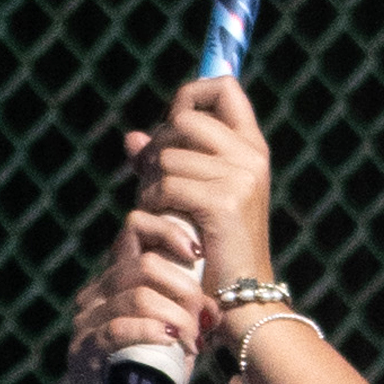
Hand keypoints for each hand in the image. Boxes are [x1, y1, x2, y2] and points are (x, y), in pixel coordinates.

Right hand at [68, 194, 204, 383]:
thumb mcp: (174, 346)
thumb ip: (186, 318)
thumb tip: (214, 298)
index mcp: (114, 287)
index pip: (134, 231)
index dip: (169, 232)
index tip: (199, 256)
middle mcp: (95, 298)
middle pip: (142, 263)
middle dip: (184, 288)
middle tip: (203, 322)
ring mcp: (86, 325)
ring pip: (136, 295)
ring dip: (176, 317)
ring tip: (193, 343)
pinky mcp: (85, 353)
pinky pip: (118, 328)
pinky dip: (151, 330)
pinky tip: (173, 342)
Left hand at [135, 71, 276, 304]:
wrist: (243, 296)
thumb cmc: (217, 246)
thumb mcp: (197, 195)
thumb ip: (167, 162)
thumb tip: (132, 138)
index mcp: (252, 148)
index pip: (225, 88)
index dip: (191, 94)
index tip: (174, 120)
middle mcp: (250, 157)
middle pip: (184, 120)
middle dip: (158, 146)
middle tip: (153, 176)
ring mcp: (240, 178)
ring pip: (168, 156)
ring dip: (150, 182)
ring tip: (157, 205)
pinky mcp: (222, 203)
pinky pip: (166, 184)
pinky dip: (152, 201)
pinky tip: (160, 218)